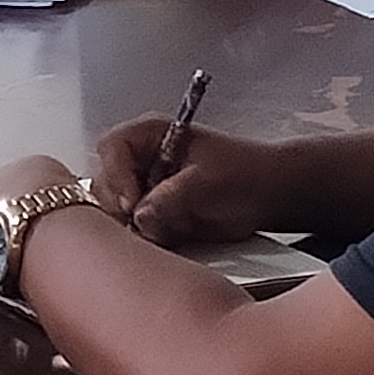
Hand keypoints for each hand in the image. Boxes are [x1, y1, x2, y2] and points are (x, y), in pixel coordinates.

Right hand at [94, 115, 283, 246]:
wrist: (269, 196)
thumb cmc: (247, 173)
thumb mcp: (209, 181)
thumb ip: (172, 197)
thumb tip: (141, 216)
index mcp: (151, 135)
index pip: (112, 149)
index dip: (117, 176)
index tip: (134, 203)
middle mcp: (141, 161)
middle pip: (104, 183)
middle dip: (123, 207)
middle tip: (148, 222)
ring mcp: (143, 189)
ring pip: (115, 212)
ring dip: (136, 226)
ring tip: (171, 226)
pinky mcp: (150, 216)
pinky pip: (133, 232)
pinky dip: (147, 239)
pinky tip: (172, 235)